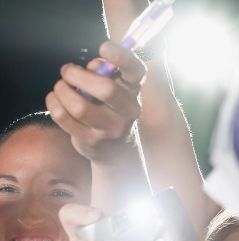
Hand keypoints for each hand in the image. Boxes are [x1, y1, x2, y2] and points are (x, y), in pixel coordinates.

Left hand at [45, 41, 146, 161]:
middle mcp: (128, 111)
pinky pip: (64, 118)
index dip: (123, 57)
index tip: (104, 47)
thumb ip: (105, 72)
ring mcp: (111, 128)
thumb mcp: (114, 87)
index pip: (136, 71)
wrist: (114, 147)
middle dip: (78, 75)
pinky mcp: (91, 140)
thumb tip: (93, 65)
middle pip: (106, 90)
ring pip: (80, 107)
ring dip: (62, 90)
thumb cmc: (109, 107)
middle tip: (67, 70)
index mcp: (133, 90)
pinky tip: (55, 99)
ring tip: (60, 87)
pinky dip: (53, 103)